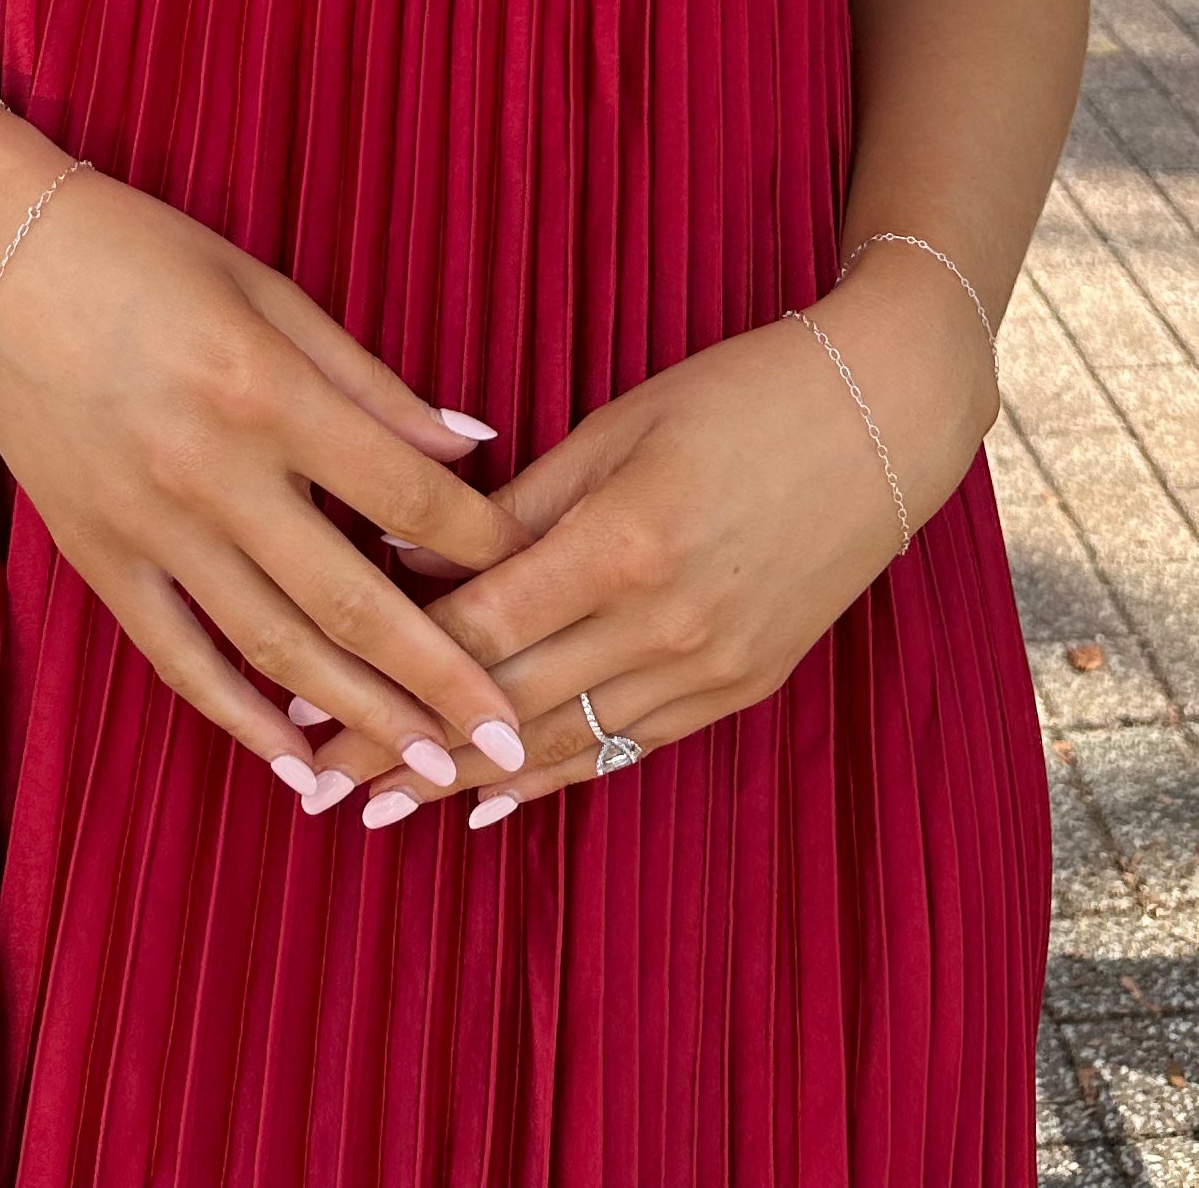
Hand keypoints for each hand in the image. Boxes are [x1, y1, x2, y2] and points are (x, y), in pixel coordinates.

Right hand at [0, 124, 542, 812]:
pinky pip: (180, 659)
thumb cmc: (142, 254)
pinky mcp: (99, 559)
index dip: (476, 539)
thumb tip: (471, 443)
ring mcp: (150, 525)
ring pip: (272, 647)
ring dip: (359, 714)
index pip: (399, 488)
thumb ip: (368, 380)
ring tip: (430, 766)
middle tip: (510, 735)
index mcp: (264, 388)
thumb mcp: (266, 289)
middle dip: (440, 675)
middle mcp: (212, 471)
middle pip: (350, 596)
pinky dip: (240, 720)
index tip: (534, 577)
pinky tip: (297, 764)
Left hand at [281, 258, 997, 827]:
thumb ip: (516, 504)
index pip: (476, 632)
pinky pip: (630, 745)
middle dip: (406, 750)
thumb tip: (410, 556)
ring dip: (469, 781)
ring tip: (387, 806)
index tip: (314, 716)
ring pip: (565, 743)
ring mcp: (710, 665)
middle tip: (321, 784)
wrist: (884, 416)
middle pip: (505, 704)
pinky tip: (497, 800)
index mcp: (621, 541)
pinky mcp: (744, 687)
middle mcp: (663, 621)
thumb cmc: (738, 391)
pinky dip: (557, 774)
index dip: (385, 679)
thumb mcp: (617, 423)